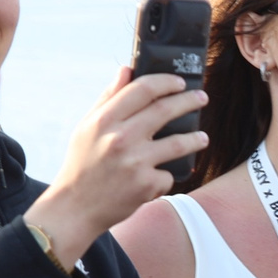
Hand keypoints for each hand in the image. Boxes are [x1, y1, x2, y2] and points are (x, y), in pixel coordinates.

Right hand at [27, 65, 208, 263]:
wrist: (75, 208)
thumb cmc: (82, 163)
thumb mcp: (87, 127)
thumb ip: (108, 97)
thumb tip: (127, 69)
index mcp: (105, 120)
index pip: (143, 89)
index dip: (166, 82)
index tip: (179, 82)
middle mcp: (121, 139)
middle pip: (165, 110)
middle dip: (189, 101)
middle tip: (201, 98)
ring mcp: (136, 163)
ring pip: (179, 143)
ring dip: (196, 138)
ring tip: (202, 137)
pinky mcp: (146, 186)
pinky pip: (167, 174)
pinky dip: (165, 175)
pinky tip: (159, 177)